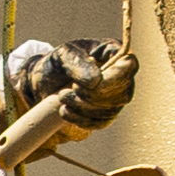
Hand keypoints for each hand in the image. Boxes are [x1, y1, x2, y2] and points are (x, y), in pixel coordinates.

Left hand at [0, 31, 131, 136]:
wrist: (45, 82)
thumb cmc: (57, 62)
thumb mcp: (63, 55)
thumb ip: (78, 64)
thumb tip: (96, 81)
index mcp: (113, 52)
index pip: (129, 65)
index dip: (114, 78)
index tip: (91, 83)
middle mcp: (120, 75)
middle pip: (123, 92)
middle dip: (94, 96)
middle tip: (69, 90)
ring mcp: (115, 96)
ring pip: (112, 109)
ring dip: (84, 108)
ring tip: (62, 97)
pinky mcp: (106, 114)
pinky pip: (102, 122)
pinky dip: (82, 120)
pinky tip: (65, 111)